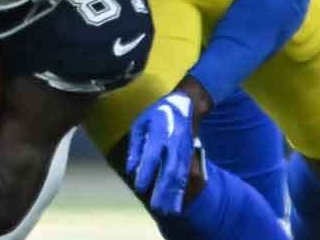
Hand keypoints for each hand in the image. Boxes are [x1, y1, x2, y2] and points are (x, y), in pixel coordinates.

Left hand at [126, 92, 196, 215]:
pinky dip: (181, 192)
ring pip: (179, 176)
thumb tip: (130, 170)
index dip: (146, 172)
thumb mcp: (140, 124)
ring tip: (167, 212)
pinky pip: (185, 177)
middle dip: (162, 190)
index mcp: (159, 133)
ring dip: (174, 195)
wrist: (186, 106)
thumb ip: (135, 146)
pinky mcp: (189, 156)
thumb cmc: (157, 114)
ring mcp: (183, 151)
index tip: (139, 188)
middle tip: (156, 208)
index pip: (151, 155)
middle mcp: (173, 144)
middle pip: (169, 170)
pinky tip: (176, 205)